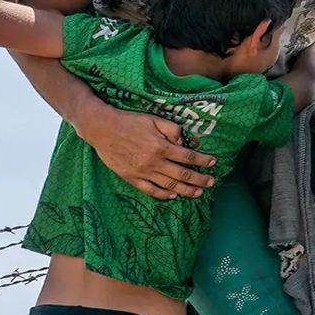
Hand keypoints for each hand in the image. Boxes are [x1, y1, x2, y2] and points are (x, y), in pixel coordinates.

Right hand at [77, 106, 216, 199]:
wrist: (102, 129)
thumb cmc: (129, 121)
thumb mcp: (153, 118)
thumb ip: (171, 129)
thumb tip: (185, 141)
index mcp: (161, 146)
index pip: (188, 157)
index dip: (202, 160)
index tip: (213, 162)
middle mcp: (154, 162)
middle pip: (182, 175)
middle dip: (200, 179)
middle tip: (212, 182)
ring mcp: (143, 172)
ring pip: (169, 186)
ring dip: (186, 190)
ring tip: (198, 192)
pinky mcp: (132, 178)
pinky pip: (151, 190)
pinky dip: (164, 195)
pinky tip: (173, 195)